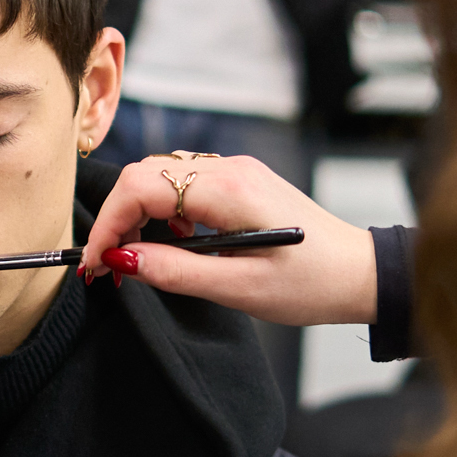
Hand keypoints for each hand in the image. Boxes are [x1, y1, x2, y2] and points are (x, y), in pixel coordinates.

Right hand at [77, 153, 378, 326]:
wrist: (358, 273)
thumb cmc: (311, 284)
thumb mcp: (239, 289)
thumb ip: (175, 271)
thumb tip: (121, 262)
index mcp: (229, 190)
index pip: (141, 187)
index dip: (109, 225)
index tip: (97, 265)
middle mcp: (230, 168)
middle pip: (145, 174)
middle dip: (119, 218)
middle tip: (112, 267)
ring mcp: (236, 169)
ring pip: (161, 175)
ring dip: (141, 213)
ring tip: (147, 258)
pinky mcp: (241, 180)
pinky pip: (185, 182)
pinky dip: (165, 210)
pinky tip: (180, 241)